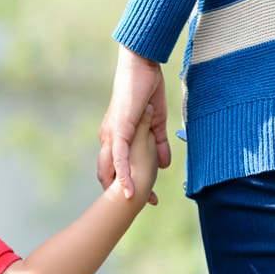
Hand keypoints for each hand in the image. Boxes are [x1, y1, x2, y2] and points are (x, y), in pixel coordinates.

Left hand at [98, 45, 170, 202]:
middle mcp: (109, 139)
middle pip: (110, 174)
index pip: (118, 168)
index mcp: (116, 137)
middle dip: (122, 193)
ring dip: (122, 190)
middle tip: (140, 207)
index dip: (127, 185)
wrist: (140, 66)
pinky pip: (119, 157)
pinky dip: (124, 175)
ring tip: (133, 207)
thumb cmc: (145, 89)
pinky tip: (129, 191)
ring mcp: (112, 135)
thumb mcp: (156, 122)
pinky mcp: (119, 130)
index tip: (143, 200)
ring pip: (113, 170)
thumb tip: (165, 164)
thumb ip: (159, 144)